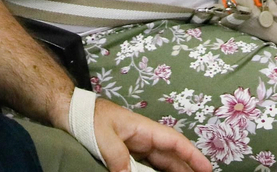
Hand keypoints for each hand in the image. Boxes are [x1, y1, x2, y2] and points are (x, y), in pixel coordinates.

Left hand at [92, 98, 212, 171]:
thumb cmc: (88, 117)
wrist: (69, 111)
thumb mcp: (103, 137)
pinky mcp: (125, 154)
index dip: (192, 155)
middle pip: (171, 156)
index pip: (175, 142)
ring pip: (159, 163)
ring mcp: (135, 147)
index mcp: (144, 129)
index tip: (207, 168)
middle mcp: (143, 138)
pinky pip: (145, 167)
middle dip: (186, 168)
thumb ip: (118, 157)